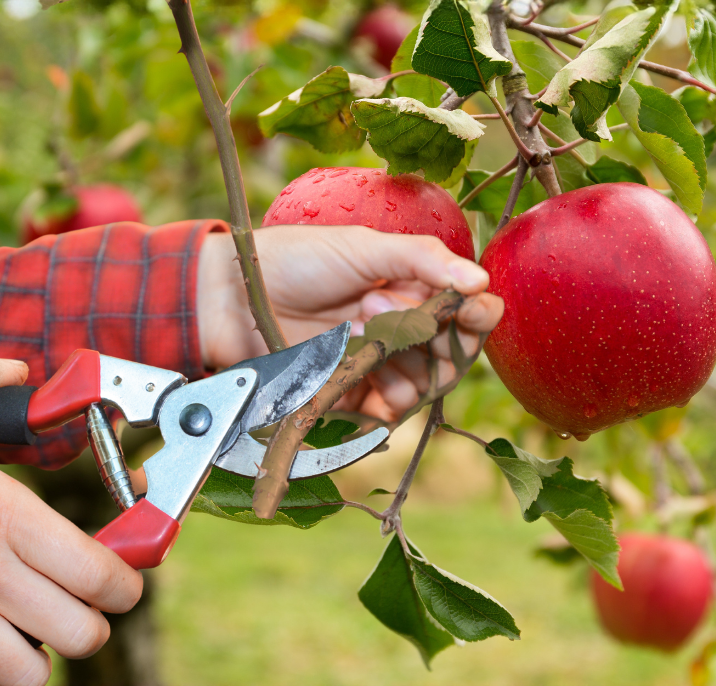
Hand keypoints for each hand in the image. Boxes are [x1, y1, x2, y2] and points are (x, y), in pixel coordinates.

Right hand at [0, 344, 141, 685]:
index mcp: (4, 511)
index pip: (102, 573)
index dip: (125, 587)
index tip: (120, 585)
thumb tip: (14, 367)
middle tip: (70, 613)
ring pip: (31, 675)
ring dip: (32, 662)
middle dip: (87, 627)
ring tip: (18, 639)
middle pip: (82, 634)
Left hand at [198, 226, 503, 421]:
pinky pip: (392, 410)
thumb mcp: (364, 247)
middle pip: (453, 353)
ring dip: (410, 361)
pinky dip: (391, 397)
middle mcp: (400, 328)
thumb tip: (480, 279)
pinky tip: (370, 372)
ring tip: (368, 328)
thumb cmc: (296, 260)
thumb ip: (423, 259)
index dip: (476, 314)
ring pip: (427, 383)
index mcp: (410, 287)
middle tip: (401, 314)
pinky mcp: (352, 395)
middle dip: (442, 339)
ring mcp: (377, 364)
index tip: (477, 310)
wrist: (235, 296)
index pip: (464, 310)